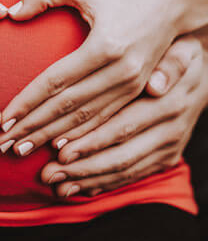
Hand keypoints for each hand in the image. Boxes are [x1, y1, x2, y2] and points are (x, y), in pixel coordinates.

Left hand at [0, 0, 182, 154]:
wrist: (175, 1)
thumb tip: (11, 13)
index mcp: (105, 46)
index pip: (55, 82)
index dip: (27, 103)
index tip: (4, 120)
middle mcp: (120, 72)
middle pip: (67, 107)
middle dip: (33, 127)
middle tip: (5, 144)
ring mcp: (131, 85)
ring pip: (84, 119)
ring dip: (51, 137)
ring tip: (23, 149)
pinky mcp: (136, 90)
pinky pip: (102, 118)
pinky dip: (79, 135)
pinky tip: (59, 146)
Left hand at [41, 35, 207, 196]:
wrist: (203, 78)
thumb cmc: (179, 58)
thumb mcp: (181, 52)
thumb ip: (170, 65)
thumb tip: (156, 84)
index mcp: (167, 104)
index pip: (122, 127)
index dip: (90, 141)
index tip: (59, 150)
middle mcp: (169, 131)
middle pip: (119, 156)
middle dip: (81, 168)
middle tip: (48, 174)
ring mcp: (167, 148)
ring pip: (123, 171)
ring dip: (88, 180)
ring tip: (57, 186)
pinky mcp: (165, 158)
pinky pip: (133, 176)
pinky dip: (105, 183)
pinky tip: (80, 188)